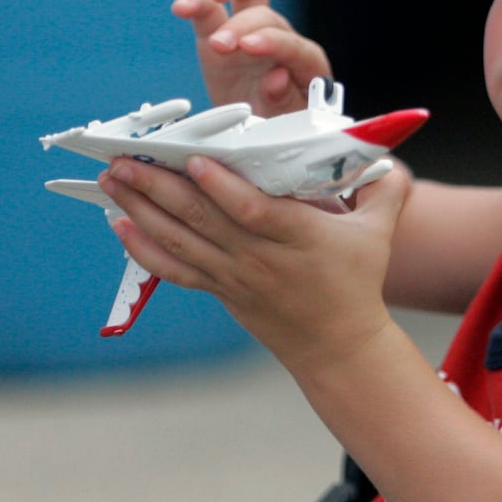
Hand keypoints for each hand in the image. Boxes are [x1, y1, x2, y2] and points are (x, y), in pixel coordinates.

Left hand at [98, 155, 409, 372]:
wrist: (337, 346)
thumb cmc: (357, 283)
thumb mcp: (378, 233)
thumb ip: (386, 190)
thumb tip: (389, 155)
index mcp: (299, 238)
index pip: (254, 211)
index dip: (222, 187)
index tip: (195, 161)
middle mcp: (259, 259)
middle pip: (203, 221)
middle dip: (158, 188)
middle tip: (124, 159)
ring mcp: (234, 277)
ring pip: (180, 240)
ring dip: (140, 209)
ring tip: (112, 180)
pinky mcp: (220, 289)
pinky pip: (174, 269)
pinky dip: (143, 247)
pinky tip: (120, 223)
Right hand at [172, 0, 331, 116]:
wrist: (262, 127)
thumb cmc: (282, 122)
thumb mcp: (288, 121)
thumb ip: (284, 101)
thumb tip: (276, 78)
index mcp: (305, 63)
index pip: (294, 45)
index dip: (273, 41)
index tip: (249, 47)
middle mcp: (278, 40)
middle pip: (268, 15)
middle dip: (245, 25)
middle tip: (225, 44)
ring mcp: (248, 33)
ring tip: (201, 2)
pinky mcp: (217, 34)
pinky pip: (209, 10)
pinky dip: (196, 2)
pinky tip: (181, 6)